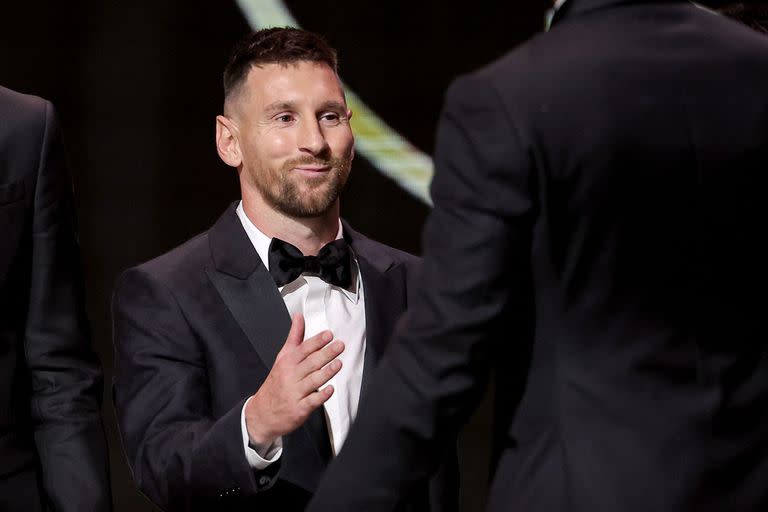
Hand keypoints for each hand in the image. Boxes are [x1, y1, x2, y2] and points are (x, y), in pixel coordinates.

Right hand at [245, 314, 343, 446]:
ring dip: (326, 372)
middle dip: (326, 353)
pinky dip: (321, 396)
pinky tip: (330, 389)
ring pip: (312, 380)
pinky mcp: (299, 408)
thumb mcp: (282, 357)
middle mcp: (291, 376)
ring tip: (338, 364)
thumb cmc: (276, 383)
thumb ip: (294, 337)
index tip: (328, 335)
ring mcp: (295, 392)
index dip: (316, 341)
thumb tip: (299, 316)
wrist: (261, 413)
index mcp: (287, 362)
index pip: (303, 349)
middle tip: (339, 346)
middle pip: (310, 363)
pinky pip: (311, 401)